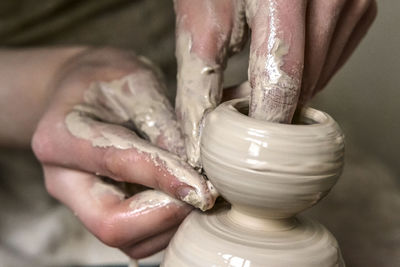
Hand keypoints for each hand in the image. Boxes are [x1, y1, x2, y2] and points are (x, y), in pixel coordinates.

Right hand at [32, 48, 216, 258]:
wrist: (84, 93)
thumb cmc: (107, 81)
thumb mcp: (136, 83)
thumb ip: (162, 122)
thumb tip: (197, 164)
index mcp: (60, 137)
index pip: (118, 166)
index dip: (164, 178)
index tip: (203, 187)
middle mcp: (64, 181)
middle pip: (112, 225)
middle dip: (167, 214)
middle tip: (205, 194)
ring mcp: (81, 203)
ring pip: (128, 240)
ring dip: (173, 224)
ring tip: (202, 194)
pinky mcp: (102, 210)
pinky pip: (137, 239)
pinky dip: (169, 226)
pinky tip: (189, 199)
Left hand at [174, 0, 376, 167]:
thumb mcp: (202, 21)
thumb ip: (198, 82)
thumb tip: (199, 134)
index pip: (282, 79)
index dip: (262, 118)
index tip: (244, 137)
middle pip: (304, 84)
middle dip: (269, 104)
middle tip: (236, 99)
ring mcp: (351, 2)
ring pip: (320, 78)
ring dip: (287, 91)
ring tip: (254, 75)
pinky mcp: (358, 11)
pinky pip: (331, 63)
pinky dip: (306, 74)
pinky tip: (282, 62)